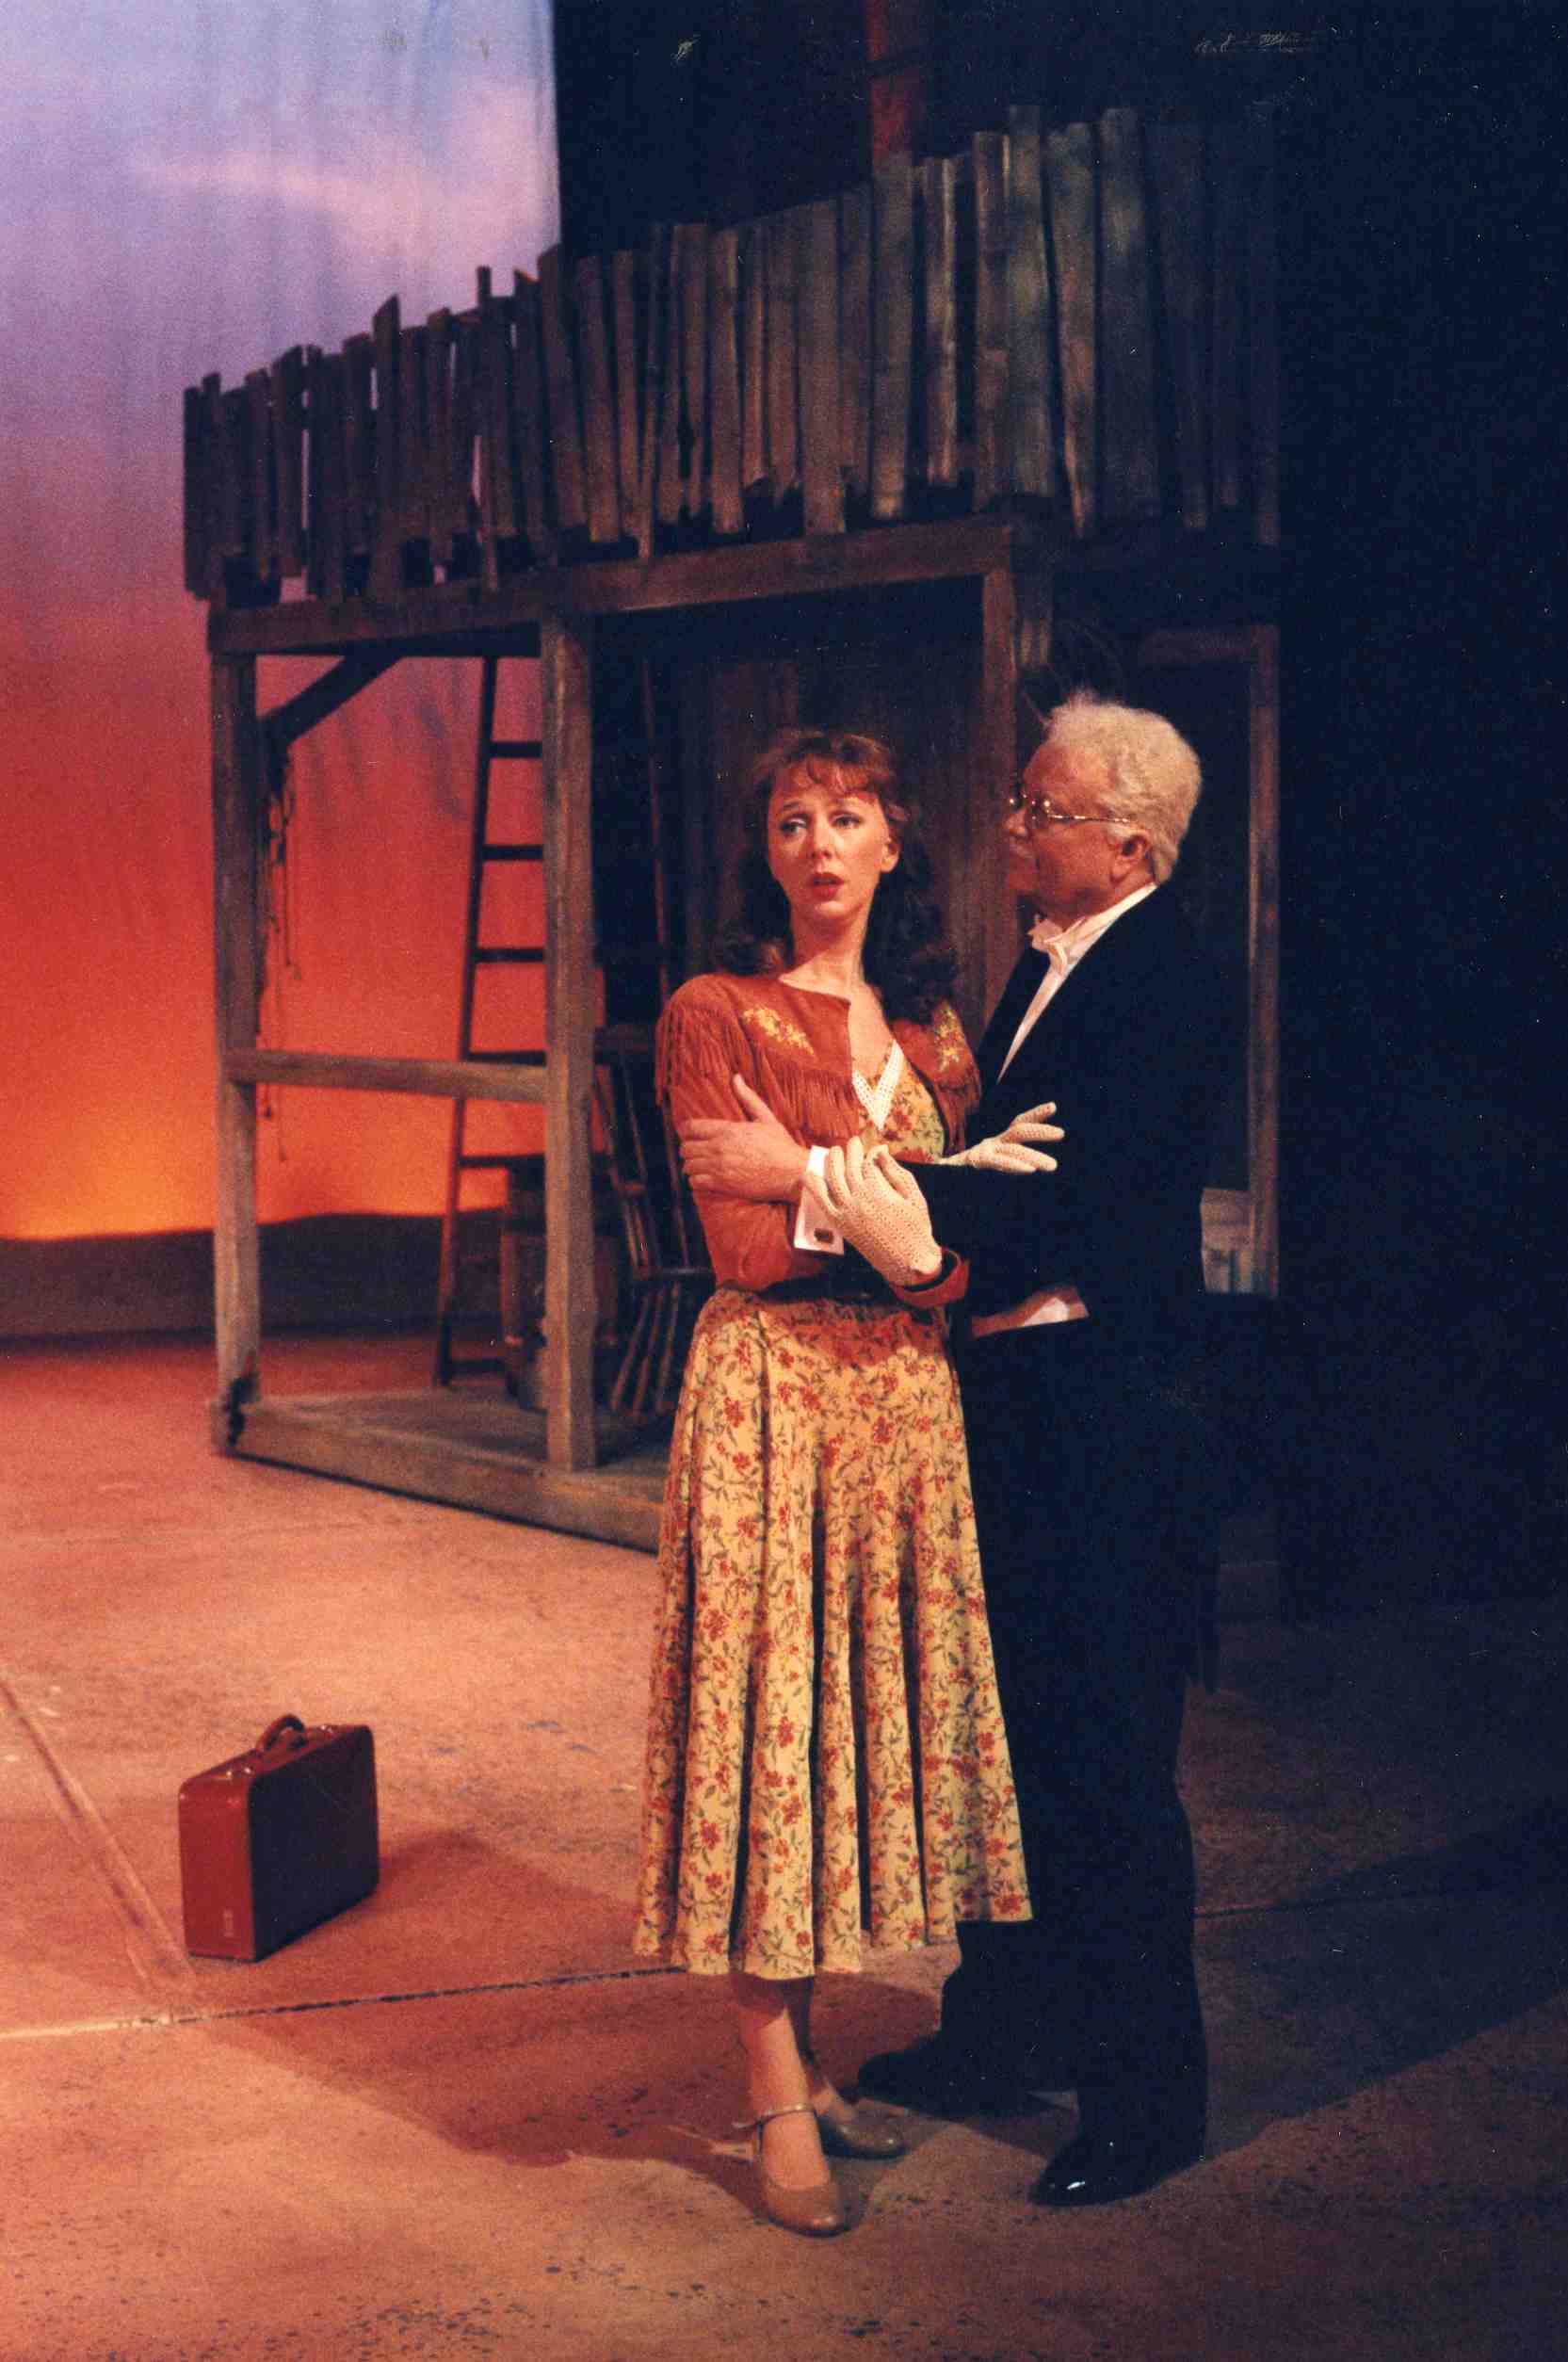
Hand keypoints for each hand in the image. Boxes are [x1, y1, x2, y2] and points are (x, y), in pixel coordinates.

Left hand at [680, 1075, 808, 1200]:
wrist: (792, 1173)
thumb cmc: (781, 1146)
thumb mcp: (766, 1118)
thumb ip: (748, 1098)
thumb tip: (736, 1077)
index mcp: (728, 1130)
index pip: (690, 1127)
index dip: (684, 1129)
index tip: (686, 1132)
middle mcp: (719, 1148)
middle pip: (685, 1148)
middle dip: (688, 1148)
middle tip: (695, 1150)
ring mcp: (719, 1168)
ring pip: (688, 1166)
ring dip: (692, 1165)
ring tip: (699, 1165)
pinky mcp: (723, 1185)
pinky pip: (696, 1183)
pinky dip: (697, 1181)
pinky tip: (705, 1178)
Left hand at [819, 1138, 942, 1286]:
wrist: (908, 1260)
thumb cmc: (916, 1226)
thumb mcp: (913, 1195)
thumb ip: (895, 1172)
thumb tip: (880, 1151)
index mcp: (879, 1190)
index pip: (868, 1162)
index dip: (869, 1152)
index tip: (872, 1147)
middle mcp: (860, 1199)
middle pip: (849, 1167)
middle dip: (850, 1151)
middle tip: (853, 1142)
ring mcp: (847, 1212)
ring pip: (833, 1179)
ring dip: (831, 1162)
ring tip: (834, 1151)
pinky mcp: (841, 1225)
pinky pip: (822, 1202)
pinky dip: (814, 1187)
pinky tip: (809, 1175)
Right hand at [939, 1101, 1062, 1173]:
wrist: (935, 1182)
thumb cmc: (965, 1176)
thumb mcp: (990, 1166)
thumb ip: (1005, 1164)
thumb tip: (1032, 1168)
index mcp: (996, 1143)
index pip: (1017, 1124)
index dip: (1035, 1114)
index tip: (1053, 1106)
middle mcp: (991, 1143)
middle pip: (1018, 1130)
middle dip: (1040, 1130)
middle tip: (1061, 1133)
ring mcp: (982, 1151)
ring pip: (1012, 1148)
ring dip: (1034, 1156)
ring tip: (1052, 1166)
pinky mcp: (975, 1163)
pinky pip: (997, 1162)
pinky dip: (1013, 1164)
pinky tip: (1029, 1170)